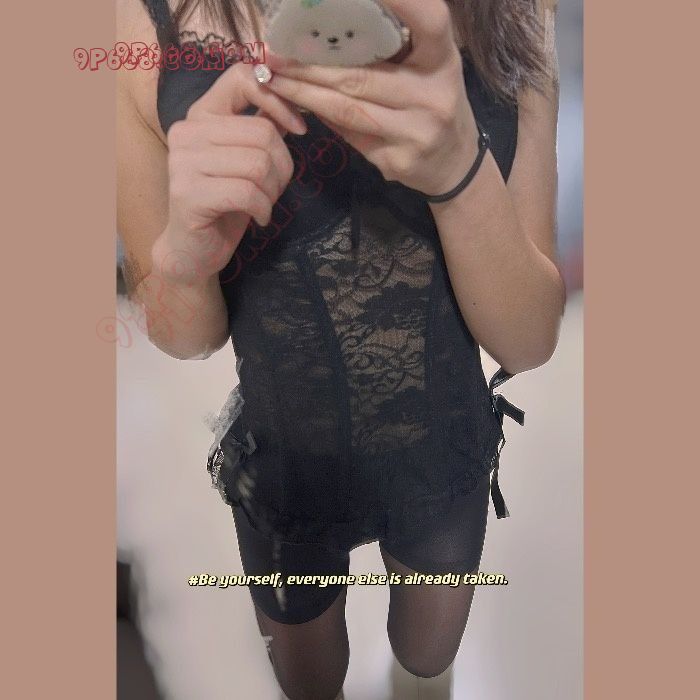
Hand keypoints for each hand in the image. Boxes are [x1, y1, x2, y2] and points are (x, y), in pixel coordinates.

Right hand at [156, 59, 307, 286]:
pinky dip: (264, 209)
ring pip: (258, 164)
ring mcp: (183, 162)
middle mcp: (187, 131)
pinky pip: (248, 193)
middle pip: (263, 133)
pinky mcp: (188, 194)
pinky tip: (259, 218)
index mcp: (201, 114)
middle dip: (283, 167)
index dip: (278, 99)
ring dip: (274, 191)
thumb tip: (291, 98)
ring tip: (264, 204)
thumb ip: (262, 126)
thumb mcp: (246, 159)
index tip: (297, 130)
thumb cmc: (225, 203)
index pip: (241, 78)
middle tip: (275, 190)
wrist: (194, 250)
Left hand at [262, 0, 480, 195]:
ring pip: (347, 108)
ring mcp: (415, 132)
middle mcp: (433, 95)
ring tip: (272, 77)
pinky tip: (294, 103)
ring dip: (303, 91)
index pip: (429, 21)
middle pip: (361, 75)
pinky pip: (348, 134)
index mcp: (443, 60)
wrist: (454, 165)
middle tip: (273, 50)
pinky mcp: (397, 161)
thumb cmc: (434, 103)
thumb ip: (393, 49)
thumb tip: (329, 29)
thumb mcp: (429, 68)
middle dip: (310, 63)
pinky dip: (319, 115)